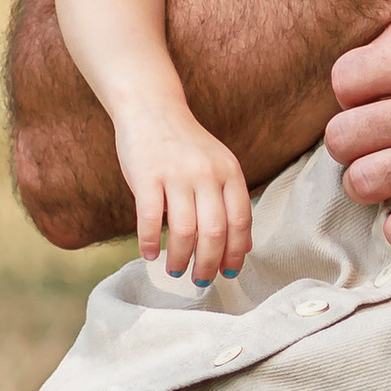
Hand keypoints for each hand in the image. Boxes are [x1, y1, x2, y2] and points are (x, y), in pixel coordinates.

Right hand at [114, 107, 252, 283]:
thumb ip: (229, 200)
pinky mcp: (146, 176)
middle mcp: (206, 173)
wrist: (151, 108)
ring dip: (180, 258)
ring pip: (184, 231)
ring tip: (176, 270)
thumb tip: (243, 246)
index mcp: (229, 172)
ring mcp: (176, 174)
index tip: (229, 273)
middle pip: (214, 232)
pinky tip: (150, 255)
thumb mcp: (218, 165)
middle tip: (201, 282)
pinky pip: (149, 219)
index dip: (236, 252)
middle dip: (209, 264)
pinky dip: (150, 242)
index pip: (240, 221)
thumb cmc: (185, 145)